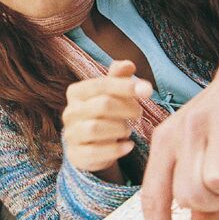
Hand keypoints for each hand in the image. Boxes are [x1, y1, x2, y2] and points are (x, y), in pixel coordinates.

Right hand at [62, 60, 152, 176]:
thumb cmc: (105, 114)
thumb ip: (119, 77)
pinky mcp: (76, 155)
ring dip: (119, 129)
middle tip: (138, 113)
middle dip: (126, 109)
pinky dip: (116, 149)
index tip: (148, 90)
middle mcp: (70, 112)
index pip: (101, 85)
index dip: (125, 86)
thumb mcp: (111, 94)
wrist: (92, 145)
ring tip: (127, 130)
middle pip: (101, 105)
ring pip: (95, 128)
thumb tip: (129, 65)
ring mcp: (71, 134)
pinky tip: (128, 146)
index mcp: (76, 92)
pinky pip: (95, 152)